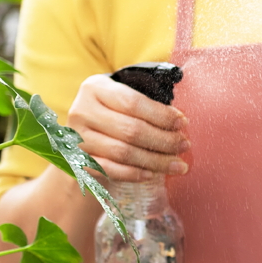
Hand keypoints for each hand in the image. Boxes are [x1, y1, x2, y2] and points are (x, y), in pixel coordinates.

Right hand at [66, 74, 190, 182]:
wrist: (78, 137)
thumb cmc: (111, 114)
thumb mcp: (120, 97)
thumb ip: (145, 100)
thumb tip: (180, 119)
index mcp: (95, 88)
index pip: (133, 102)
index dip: (162, 115)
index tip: (183, 123)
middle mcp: (82, 111)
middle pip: (131, 130)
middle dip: (164, 140)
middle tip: (184, 146)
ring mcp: (77, 138)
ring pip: (124, 152)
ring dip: (156, 161)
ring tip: (178, 164)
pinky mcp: (77, 161)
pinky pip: (111, 170)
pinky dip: (134, 173)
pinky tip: (152, 174)